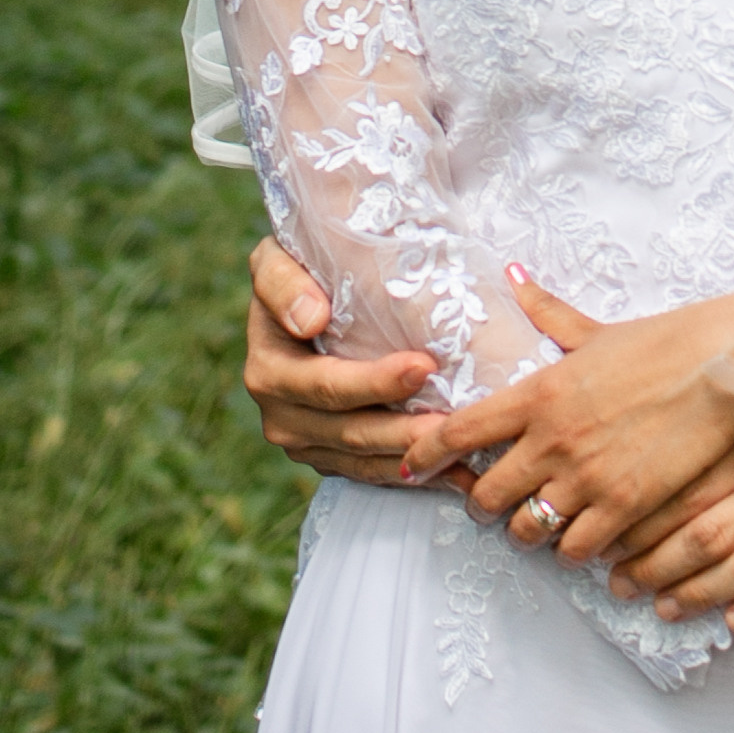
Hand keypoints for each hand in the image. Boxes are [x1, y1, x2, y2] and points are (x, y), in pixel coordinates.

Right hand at [242, 235, 441, 485]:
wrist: (296, 303)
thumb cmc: (295, 271)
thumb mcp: (274, 260)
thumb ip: (282, 282)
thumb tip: (310, 319)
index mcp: (268, 371)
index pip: (327, 384)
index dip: (374, 382)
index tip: (423, 365)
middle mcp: (281, 417)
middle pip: (352, 432)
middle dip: (406, 429)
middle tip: (457, 420)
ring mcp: (305, 445)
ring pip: (366, 461)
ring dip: (416, 459)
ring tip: (464, 452)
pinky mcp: (328, 459)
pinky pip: (371, 473)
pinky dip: (413, 473)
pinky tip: (455, 470)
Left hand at [400, 267, 733, 562]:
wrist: (721, 367)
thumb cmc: (660, 343)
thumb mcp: (594, 330)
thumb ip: (546, 313)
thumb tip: (512, 274)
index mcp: (538, 393)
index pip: (460, 432)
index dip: (426, 454)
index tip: (410, 466)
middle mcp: (552, 440)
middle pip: (487, 495)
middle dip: (482, 506)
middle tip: (490, 505)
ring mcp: (586, 477)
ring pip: (528, 530)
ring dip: (527, 531)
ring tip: (536, 526)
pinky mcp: (624, 505)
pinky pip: (578, 548)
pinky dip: (574, 549)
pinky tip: (583, 538)